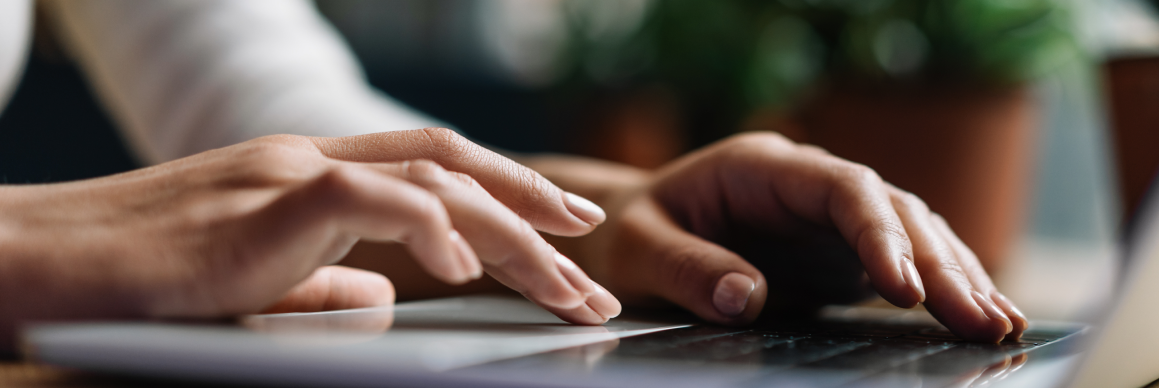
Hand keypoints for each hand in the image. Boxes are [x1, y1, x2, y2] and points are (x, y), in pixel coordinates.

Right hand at [0, 129, 619, 347]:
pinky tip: (469, 270)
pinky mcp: (264, 199)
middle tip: (595, 263)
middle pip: (454, 169)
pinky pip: (371, 198)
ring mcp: (289, 172)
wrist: (35, 266)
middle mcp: (312, 160)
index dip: (508, 194)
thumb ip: (319, 284)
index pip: (434, 169)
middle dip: (536, 214)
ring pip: (434, 180)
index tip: (566, 232)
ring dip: (511, 234)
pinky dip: (431, 228)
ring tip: (566, 285)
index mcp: (313, 177)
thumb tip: (383, 298)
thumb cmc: (134, 284)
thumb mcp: (250, 284)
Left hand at [537, 132, 1025, 341]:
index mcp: (763, 167)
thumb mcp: (640, 250)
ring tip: (999, 323)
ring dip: (957, 275)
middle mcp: (809, 184)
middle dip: (940, 263)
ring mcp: (830, 216)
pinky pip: (904, 262)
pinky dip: (942, 287)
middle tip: (979, 318)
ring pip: (912, 232)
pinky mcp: (840, 251)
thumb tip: (745, 298)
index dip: (879, 233)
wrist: (630, 232)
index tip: (903, 286)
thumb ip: (687, 269)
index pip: (842, 188)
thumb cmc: (630, 235)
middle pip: (892, 209)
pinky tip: (980, 315)